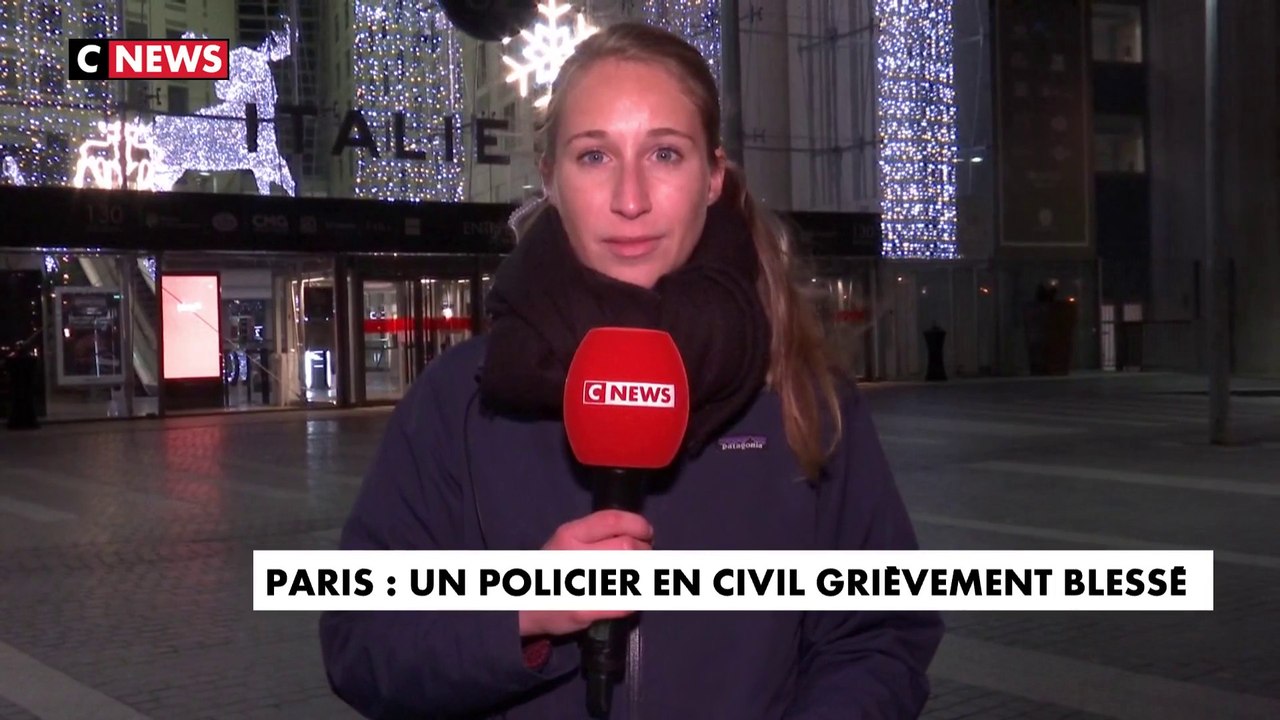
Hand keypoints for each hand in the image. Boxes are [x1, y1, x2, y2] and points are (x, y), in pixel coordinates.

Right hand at [517, 510, 651, 637]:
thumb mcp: (565, 541)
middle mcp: (575, 555)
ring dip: (644, 574)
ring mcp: (580, 583)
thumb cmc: (551, 570)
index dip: (637, 524)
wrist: (522, 606)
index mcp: (570, 534)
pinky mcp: (586, 610)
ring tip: (640, 576)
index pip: (612, 520)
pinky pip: (625, 602)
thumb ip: (595, 534)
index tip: (646, 532)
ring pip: (631, 573)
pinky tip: (633, 598)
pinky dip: (636, 599)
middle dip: (645, 551)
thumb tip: (635, 530)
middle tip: (645, 556)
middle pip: (627, 546)